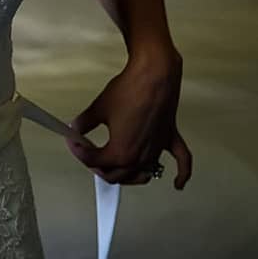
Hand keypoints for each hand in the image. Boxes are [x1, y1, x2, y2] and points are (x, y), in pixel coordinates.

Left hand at [66, 52, 191, 189]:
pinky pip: (181, 163)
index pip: (95, 162)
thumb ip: (84, 123)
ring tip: (116, 168)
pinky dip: (181, 175)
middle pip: (116, 175)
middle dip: (99, 166)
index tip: (75, 144)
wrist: (153, 74)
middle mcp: (141, 156)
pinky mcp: (170, 139)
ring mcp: (157, 149)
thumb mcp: (98, 108)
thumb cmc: (130, 90)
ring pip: (142, 175)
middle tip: (90, 153)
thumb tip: (77, 128)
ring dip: (129, 175)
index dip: (80, 153)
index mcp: (121, 152)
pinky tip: (177, 184)